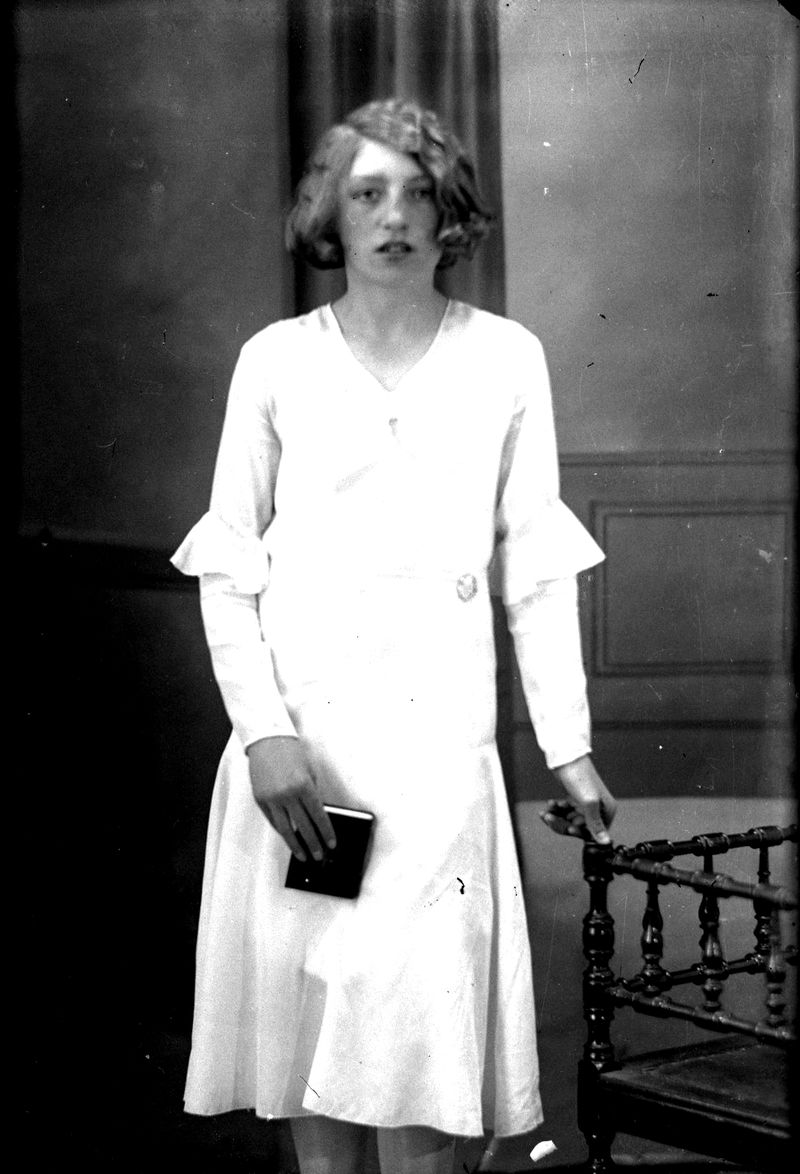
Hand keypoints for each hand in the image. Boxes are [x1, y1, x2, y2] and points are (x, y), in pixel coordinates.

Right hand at [246, 736, 336, 860]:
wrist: (266, 739)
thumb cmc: (290, 751)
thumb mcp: (309, 770)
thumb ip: (312, 792)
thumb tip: (316, 815)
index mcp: (303, 785)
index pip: (318, 815)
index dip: (326, 832)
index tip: (331, 843)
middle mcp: (287, 794)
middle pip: (303, 826)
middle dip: (313, 843)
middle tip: (319, 855)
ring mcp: (272, 798)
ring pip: (285, 829)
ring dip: (295, 845)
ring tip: (302, 855)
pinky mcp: (260, 799)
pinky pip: (272, 820)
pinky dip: (281, 831)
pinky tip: (288, 838)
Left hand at [541, 755, 616, 844]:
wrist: (565, 758)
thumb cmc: (579, 776)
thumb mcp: (589, 803)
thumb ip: (596, 824)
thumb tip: (606, 842)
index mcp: (607, 810)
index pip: (594, 833)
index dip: (579, 832)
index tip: (569, 828)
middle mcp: (599, 808)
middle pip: (579, 827)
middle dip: (563, 823)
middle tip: (549, 817)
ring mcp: (586, 804)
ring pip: (569, 820)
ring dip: (557, 817)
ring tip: (547, 811)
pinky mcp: (576, 799)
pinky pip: (565, 812)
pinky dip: (557, 809)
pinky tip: (550, 804)